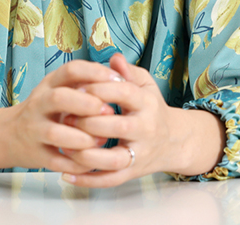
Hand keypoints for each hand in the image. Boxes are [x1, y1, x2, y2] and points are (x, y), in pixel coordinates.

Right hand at [0, 60, 122, 174]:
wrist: (8, 135)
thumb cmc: (46, 109)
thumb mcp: (61, 87)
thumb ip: (87, 81)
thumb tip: (122, 74)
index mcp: (50, 84)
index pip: (71, 70)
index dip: (95, 73)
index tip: (118, 80)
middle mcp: (39, 104)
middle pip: (59, 98)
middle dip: (85, 104)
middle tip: (108, 111)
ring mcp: (34, 130)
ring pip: (56, 132)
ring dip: (81, 138)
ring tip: (100, 140)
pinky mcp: (35, 154)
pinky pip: (56, 160)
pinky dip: (75, 163)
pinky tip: (91, 162)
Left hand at [59, 53, 223, 186]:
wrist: (174, 141)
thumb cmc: (152, 109)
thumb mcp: (146, 86)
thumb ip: (129, 72)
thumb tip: (114, 58)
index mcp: (148, 103)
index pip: (124, 93)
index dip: (99, 89)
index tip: (77, 88)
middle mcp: (147, 129)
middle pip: (117, 126)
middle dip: (88, 122)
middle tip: (65, 118)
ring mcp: (140, 153)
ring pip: (113, 159)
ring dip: (86, 154)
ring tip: (65, 146)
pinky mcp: (133, 173)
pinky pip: (110, 180)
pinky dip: (88, 180)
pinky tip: (66, 175)